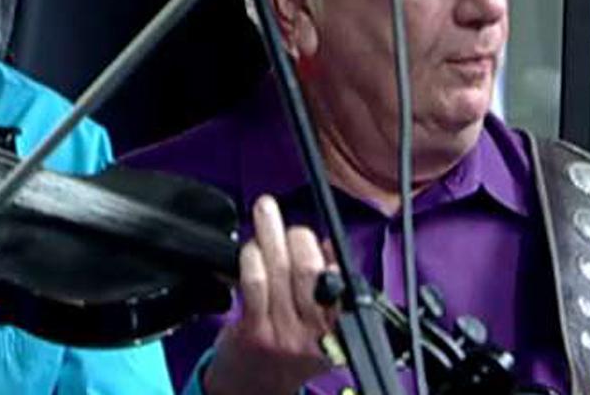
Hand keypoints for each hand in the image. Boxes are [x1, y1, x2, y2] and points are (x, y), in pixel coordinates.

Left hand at [201, 195, 337, 394]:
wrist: (252, 389)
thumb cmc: (285, 352)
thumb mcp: (317, 326)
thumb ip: (326, 286)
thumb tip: (328, 245)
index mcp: (338, 330)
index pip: (340, 282)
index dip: (325, 252)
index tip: (315, 230)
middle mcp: (315, 334)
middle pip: (309, 270)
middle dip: (295, 235)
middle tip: (281, 216)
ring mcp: (284, 334)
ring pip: (279, 272)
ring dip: (270, 235)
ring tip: (263, 212)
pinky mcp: (255, 332)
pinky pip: (255, 285)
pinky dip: (252, 259)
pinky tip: (250, 247)